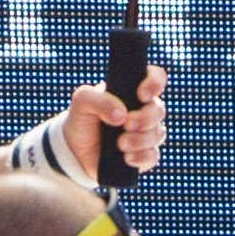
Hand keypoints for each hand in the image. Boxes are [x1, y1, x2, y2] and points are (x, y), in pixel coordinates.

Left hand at [69, 65, 166, 184]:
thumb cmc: (82, 119)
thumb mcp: (82, 102)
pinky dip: (141, 157)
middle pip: (159, 110)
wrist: (75, 151)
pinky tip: (126, 157)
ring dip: (140, 139)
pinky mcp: (143, 155)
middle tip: (127, 124)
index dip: (154, 83)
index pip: (155, 78)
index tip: (141, 94)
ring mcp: (145, 134)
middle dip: (145, 118)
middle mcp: (143, 111)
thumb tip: (121, 115)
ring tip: (120, 144)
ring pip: (158, 134)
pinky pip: (153, 156)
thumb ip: (99, 100)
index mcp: (132, 92)